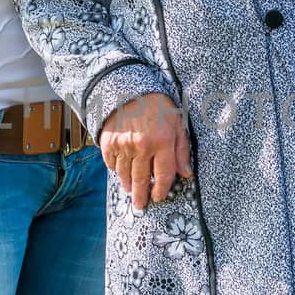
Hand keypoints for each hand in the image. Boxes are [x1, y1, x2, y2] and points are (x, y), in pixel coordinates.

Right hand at [98, 91, 192, 210]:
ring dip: (128, 185)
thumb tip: (186, 173)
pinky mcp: (108, 141)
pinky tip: (119, 172)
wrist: (129, 89)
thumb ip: (182, 150)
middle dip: (142, 196)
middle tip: (140, 206)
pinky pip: (111, 163)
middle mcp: (142, 146)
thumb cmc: (158, 106)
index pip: (164, 175)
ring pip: (125, 173)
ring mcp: (123, 145)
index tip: (158, 197)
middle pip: (142, 180)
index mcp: (163, 142)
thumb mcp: (177, 124)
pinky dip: (115, 169)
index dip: (162, 190)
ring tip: (130, 191)